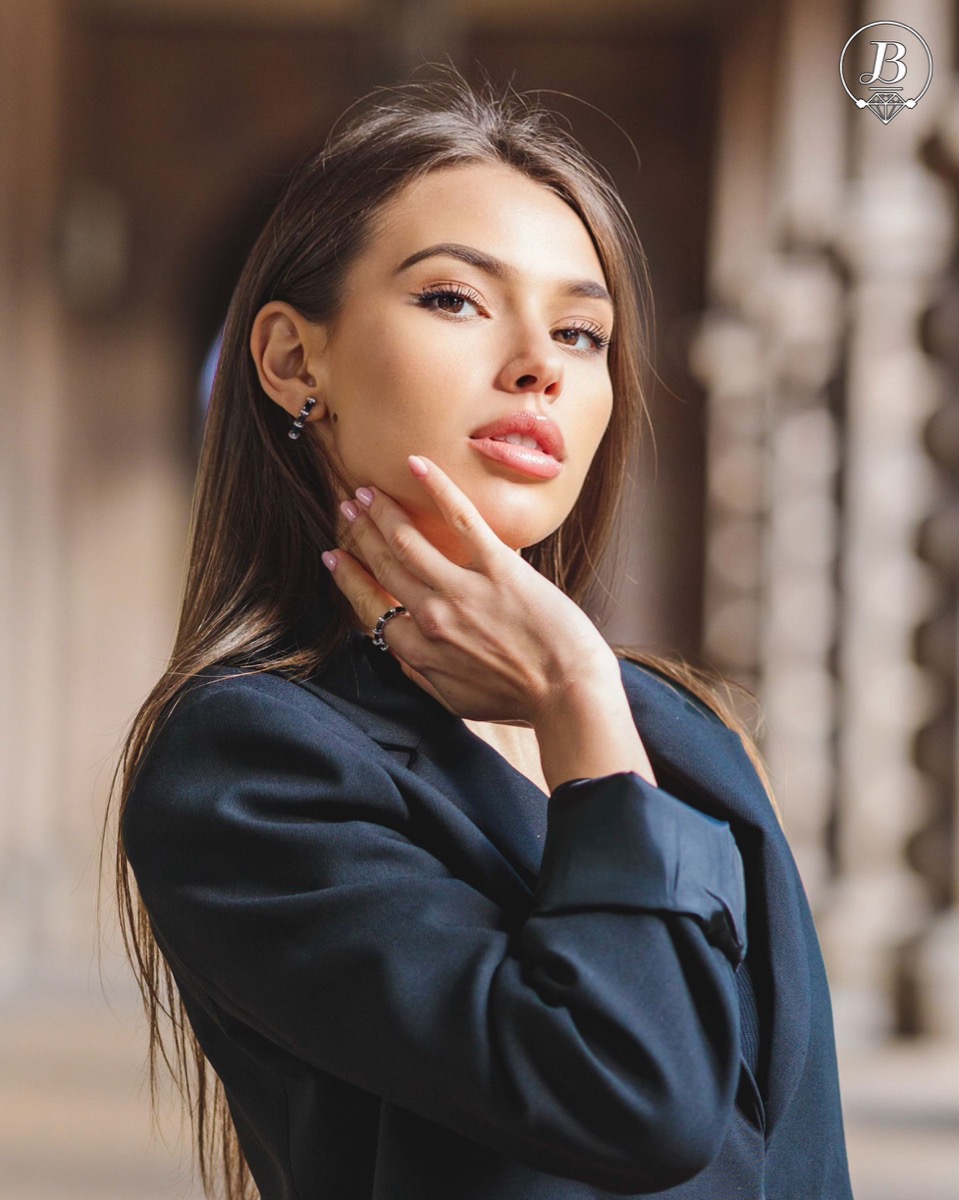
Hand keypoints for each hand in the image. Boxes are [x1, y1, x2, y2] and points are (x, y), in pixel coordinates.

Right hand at [322, 455, 617, 725]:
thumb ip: (423, 674)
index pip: (370, 606)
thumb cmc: (519, 701)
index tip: (335, 554)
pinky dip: (436, 489)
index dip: (350, 577)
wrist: (569, 695)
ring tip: (368, 491)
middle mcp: (432, 617)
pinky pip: (460, 520)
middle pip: (385, 566)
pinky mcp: (500, 568)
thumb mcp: (457, 700)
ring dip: (382, 512)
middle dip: (360, 533)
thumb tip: (402, 651)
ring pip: (408, 541)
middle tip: (347, 506)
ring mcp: (464, 590)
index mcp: (419, 651)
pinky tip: (417, 465)